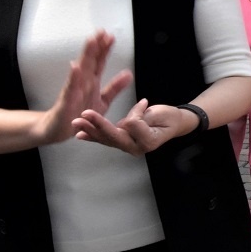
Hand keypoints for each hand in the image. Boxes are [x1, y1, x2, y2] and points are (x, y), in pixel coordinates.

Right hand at [40, 31, 132, 144]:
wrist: (59, 130)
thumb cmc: (79, 114)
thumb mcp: (102, 101)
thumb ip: (114, 88)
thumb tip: (128, 74)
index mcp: (91, 82)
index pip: (99, 62)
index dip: (105, 49)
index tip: (110, 36)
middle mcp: (82, 82)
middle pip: (90, 61)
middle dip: (96, 46)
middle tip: (101, 31)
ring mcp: (74, 90)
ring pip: (81, 69)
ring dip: (86, 55)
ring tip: (91, 41)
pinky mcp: (67, 101)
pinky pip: (71, 88)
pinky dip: (73, 77)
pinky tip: (75, 66)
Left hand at [73, 99, 195, 155]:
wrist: (173, 123)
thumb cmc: (169, 119)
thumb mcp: (161, 116)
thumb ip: (143, 120)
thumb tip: (127, 122)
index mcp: (146, 142)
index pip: (132, 128)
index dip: (133, 116)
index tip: (143, 104)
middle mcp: (134, 147)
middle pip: (113, 137)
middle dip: (97, 125)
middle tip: (84, 115)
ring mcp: (126, 146)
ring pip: (105, 139)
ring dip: (90, 130)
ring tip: (77, 122)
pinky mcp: (120, 141)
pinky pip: (104, 139)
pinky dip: (92, 135)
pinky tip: (80, 134)